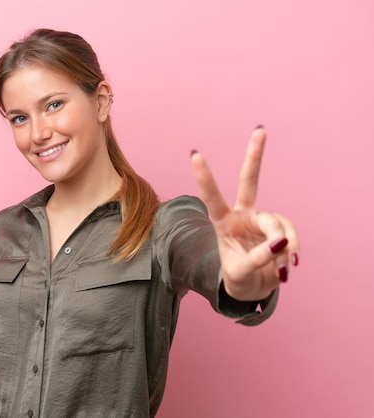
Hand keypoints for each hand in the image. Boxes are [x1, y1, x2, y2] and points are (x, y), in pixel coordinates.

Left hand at [191, 126, 299, 300]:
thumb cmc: (239, 278)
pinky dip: (292, 251)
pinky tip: (290, 266)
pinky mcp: (280, 230)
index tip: (194, 154)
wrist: (253, 289)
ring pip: (277, 224)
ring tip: (282, 269)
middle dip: (255, 156)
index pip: (212, 197)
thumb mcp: (240, 273)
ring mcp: (262, 220)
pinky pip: (290, 236)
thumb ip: (256, 259)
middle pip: (249, 181)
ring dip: (283, 246)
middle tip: (260, 130)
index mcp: (222, 223)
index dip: (205, 177)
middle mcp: (242, 215)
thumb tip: (280, 243)